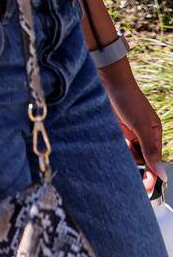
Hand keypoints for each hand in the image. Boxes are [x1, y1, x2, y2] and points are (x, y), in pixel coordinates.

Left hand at [99, 56, 163, 194]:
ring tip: (122, 167)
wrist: (107, 81)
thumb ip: (150, 150)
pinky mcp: (114, 131)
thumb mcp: (141, 126)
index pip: (155, 161)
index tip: (147, 189)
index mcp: (154, 135)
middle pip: (141, 161)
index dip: (152, 176)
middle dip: (138, 172)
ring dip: (125, 162)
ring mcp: (127, 134)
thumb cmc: (128, 100)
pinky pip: (116, 148)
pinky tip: (112, 157)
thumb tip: (162, 174)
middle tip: (134, 186)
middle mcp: (142, 136)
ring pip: (128, 156)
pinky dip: (115, 154)